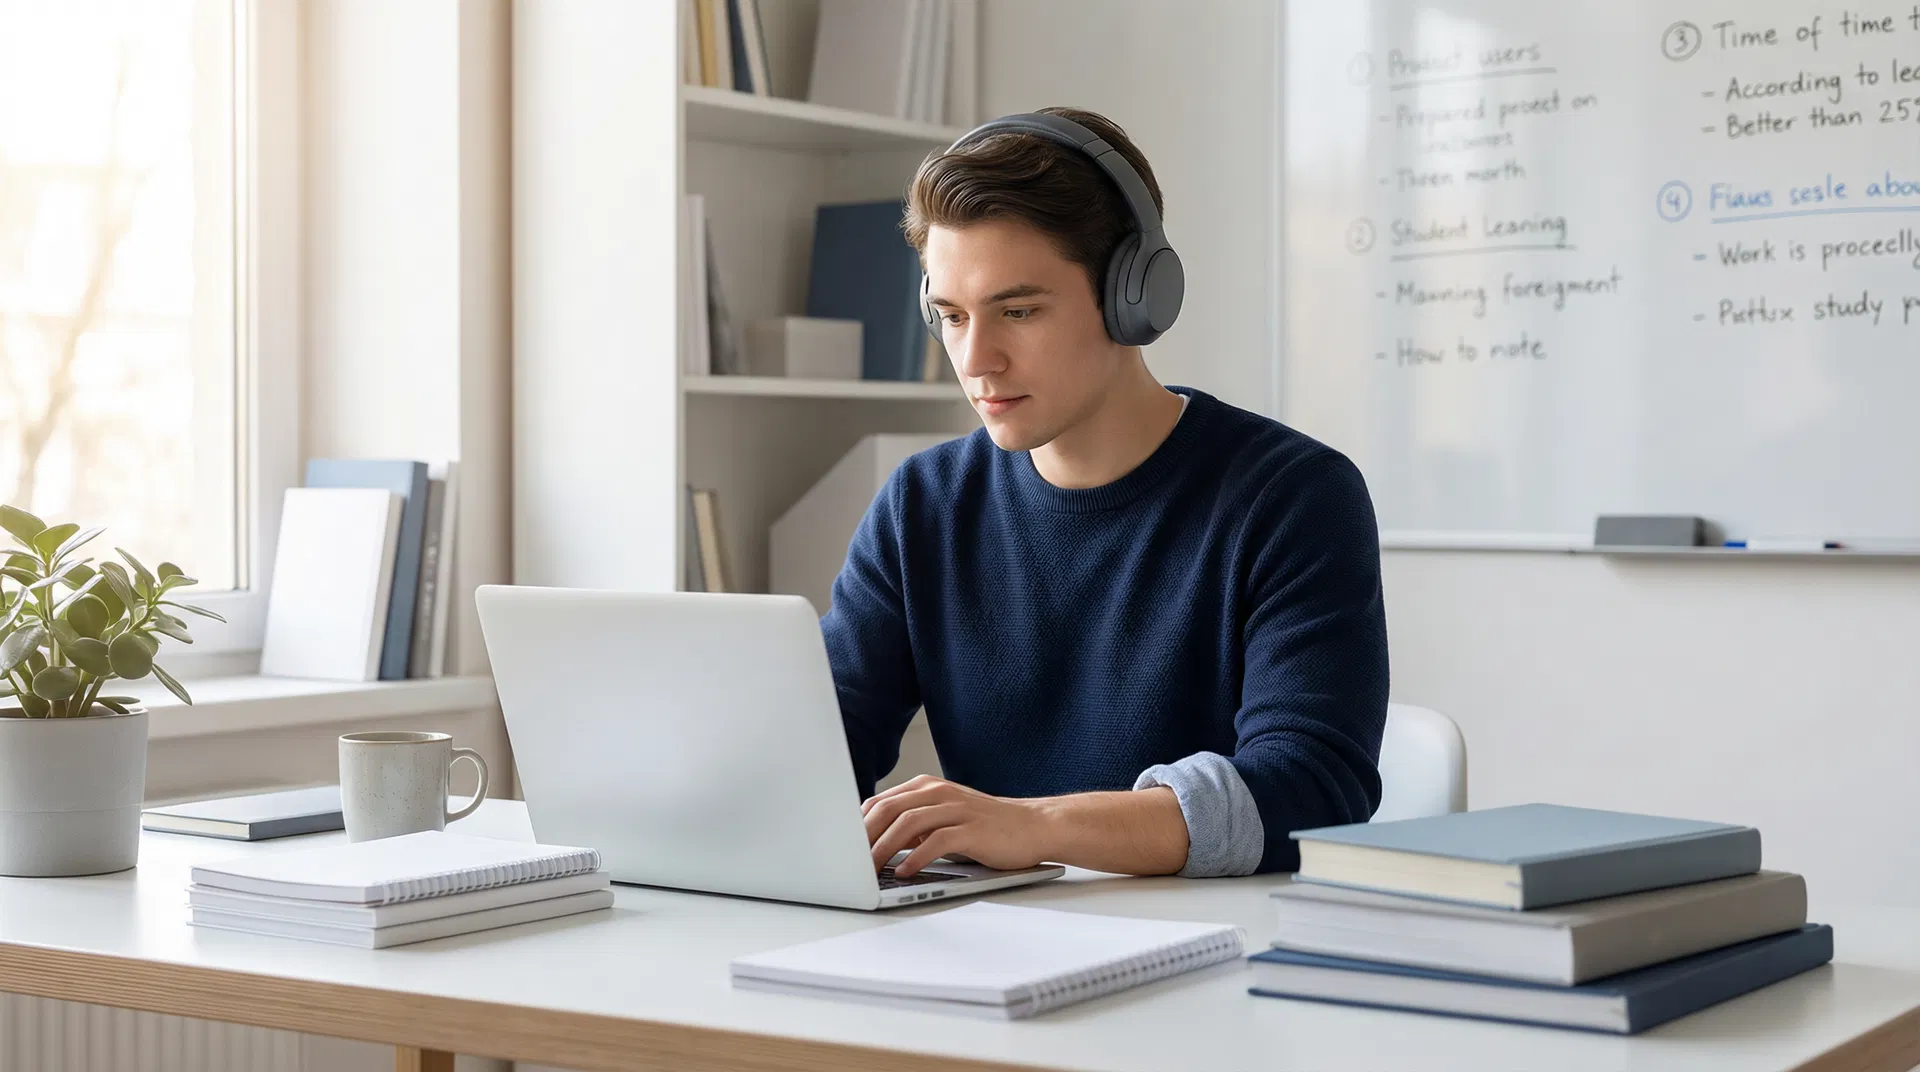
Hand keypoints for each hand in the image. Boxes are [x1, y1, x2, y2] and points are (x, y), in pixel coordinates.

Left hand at [861, 775, 1055, 876]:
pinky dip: (916, 858)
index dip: (857, 826)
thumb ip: (912, 825)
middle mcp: (938, 792)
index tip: (841, 849)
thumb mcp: (943, 818)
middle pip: (888, 809)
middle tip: (847, 863)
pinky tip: (904, 872)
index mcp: (927, 786)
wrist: (1032, 826)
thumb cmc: (985, 828)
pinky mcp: (971, 829)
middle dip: (863, 838)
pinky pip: (936, 841)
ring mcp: (955, 809)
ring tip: (869, 871)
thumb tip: (873, 844)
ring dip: (883, 849)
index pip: (880, 802)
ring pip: (907, 823)